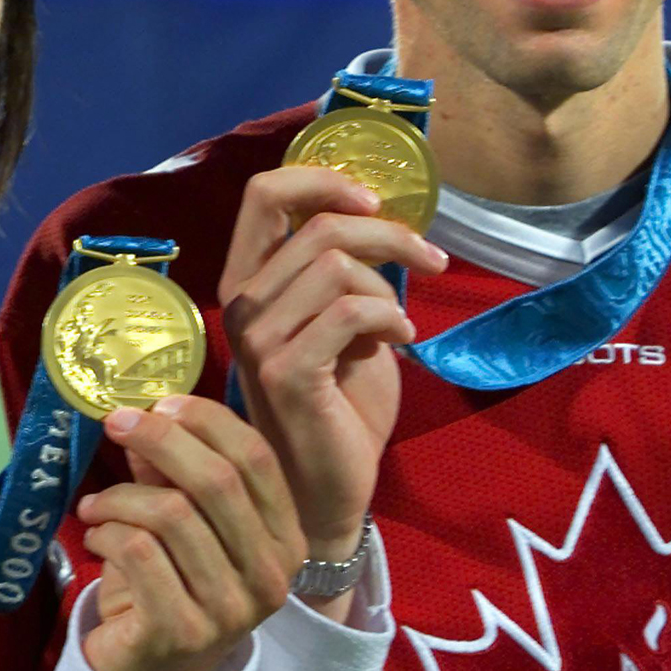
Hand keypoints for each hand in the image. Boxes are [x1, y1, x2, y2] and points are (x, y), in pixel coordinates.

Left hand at [76, 395, 306, 670]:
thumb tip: (145, 410)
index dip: (206, 419)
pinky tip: (95, 535)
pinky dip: (105, 532)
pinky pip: (137, 551)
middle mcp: (270, 574)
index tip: (161, 402)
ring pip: (171, 513)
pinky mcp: (182, 630)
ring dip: (119, 496)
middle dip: (159, 439)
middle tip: (116, 423)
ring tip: (95, 504)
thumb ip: (173, 468)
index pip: (256, 457)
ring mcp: (231, 608)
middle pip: (216, 480)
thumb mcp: (185, 517)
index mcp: (285, 536)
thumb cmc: (173, 578)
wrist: (153, 668)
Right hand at [218, 167, 447, 580]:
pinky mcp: (285, 372)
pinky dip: (389, 318)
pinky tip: (401, 341)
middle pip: (317, 225)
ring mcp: (257, 338)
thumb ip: (345, 274)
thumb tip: (380, 219)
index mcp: (247, 280)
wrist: (328, 489)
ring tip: (400, 324)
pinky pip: (351, 311)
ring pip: (336, 265)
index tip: (373, 202)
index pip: (263, 195)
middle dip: (388, 234)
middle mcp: (241, 302)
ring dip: (388, 287)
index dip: (321, 180)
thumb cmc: (338, 404)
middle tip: (429, 259)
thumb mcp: (343, 323)